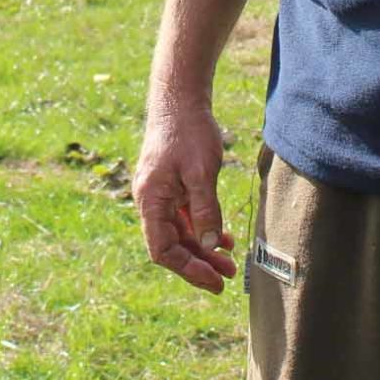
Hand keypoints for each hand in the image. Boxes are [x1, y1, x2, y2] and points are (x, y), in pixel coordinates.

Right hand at [134, 102, 237, 292]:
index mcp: (150, 200)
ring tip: (230, 264)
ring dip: (203, 250)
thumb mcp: (201, 172)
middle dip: (198, 264)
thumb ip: (205, 209)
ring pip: (180, 234)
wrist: (180, 99)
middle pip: (172, 246)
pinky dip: (203, 231)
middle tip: (226, 279)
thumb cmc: (188, 131)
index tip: (213, 281)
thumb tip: (209, 245)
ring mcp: (161, 196)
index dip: (187, 269)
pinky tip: (223, 240)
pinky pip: (185, 219)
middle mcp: (151, 202)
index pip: (162, 249)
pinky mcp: (172, 189)